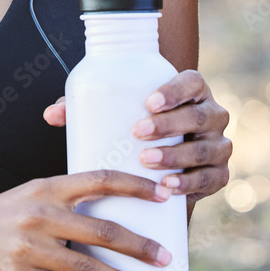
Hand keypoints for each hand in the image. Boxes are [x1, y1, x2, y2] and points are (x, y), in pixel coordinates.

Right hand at [0, 172, 173, 270]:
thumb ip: (58, 201)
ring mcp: (29, 248)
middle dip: (141, 247)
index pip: (100, 180)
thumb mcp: (23, 196)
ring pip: (89, 269)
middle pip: (104, 230)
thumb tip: (102, 213)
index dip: (137, 186)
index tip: (165, 193)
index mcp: (44, 187)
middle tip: (167, 258)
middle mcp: (40, 214)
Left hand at [43, 68, 231, 203]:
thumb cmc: (132, 125)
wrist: (158, 160)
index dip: (174, 90)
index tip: (147, 102)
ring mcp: (218, 145)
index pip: (192, 82)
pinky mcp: (218, 174)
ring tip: (147, 162)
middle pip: (200, 115)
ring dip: (178, 156)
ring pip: (207, 149)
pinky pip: (212, 179)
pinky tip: (169, 188)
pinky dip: (191, 183)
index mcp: (191, 91)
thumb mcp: (112, 112)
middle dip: (170, 125)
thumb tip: (51, 115)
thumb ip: (84, 109)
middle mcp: (211, 115)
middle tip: (137, 133)